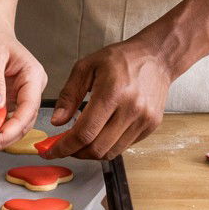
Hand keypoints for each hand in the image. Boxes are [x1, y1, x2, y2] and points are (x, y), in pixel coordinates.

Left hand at [0, 22, 46, 151]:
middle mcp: (33, 86)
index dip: (14, 126)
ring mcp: (24, 93)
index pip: (29, 107)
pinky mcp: (14, 97)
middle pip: (26, 119)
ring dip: (4, 135)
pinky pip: (10, 117)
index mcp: (33, 75)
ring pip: (19, 122)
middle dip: (8, 135)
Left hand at [46, 38, 173, 160]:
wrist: (156, 57)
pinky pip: (124, 146)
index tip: (52, 151)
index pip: (84, 132)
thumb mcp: (86, 67)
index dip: (64, 146)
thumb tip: (57, 122)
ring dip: (91, 152)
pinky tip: (101, 133)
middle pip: (97, 148)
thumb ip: (69, 95)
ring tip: (81, 141)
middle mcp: (131, 109)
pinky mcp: (151, 126)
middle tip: (64, 146)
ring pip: (111, 152)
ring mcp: (144, 120)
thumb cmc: (121, 58)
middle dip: (76, 152)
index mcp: (112, 92)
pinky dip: (108, 145)